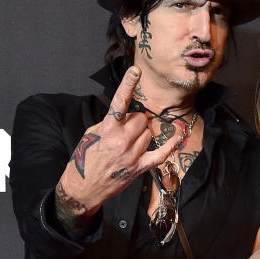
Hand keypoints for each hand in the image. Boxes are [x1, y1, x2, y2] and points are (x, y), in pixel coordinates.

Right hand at [56, 67, 181, 216]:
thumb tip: (125, 114)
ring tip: (130, 143)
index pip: (119, 102)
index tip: (136, 71)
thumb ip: (109, 123)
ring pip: (148, 133)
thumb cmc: (85, 159)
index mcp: (107, 129)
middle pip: (140, 118)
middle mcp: (121, 141)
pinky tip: (177, 137)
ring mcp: (131, 155)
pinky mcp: (138, 168)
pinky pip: (159, 155)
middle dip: (136, 120)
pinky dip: (169, 146)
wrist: (82, 188)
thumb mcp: (91, 134)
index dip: (128, 85)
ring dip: (143, 134)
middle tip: (126, 129)